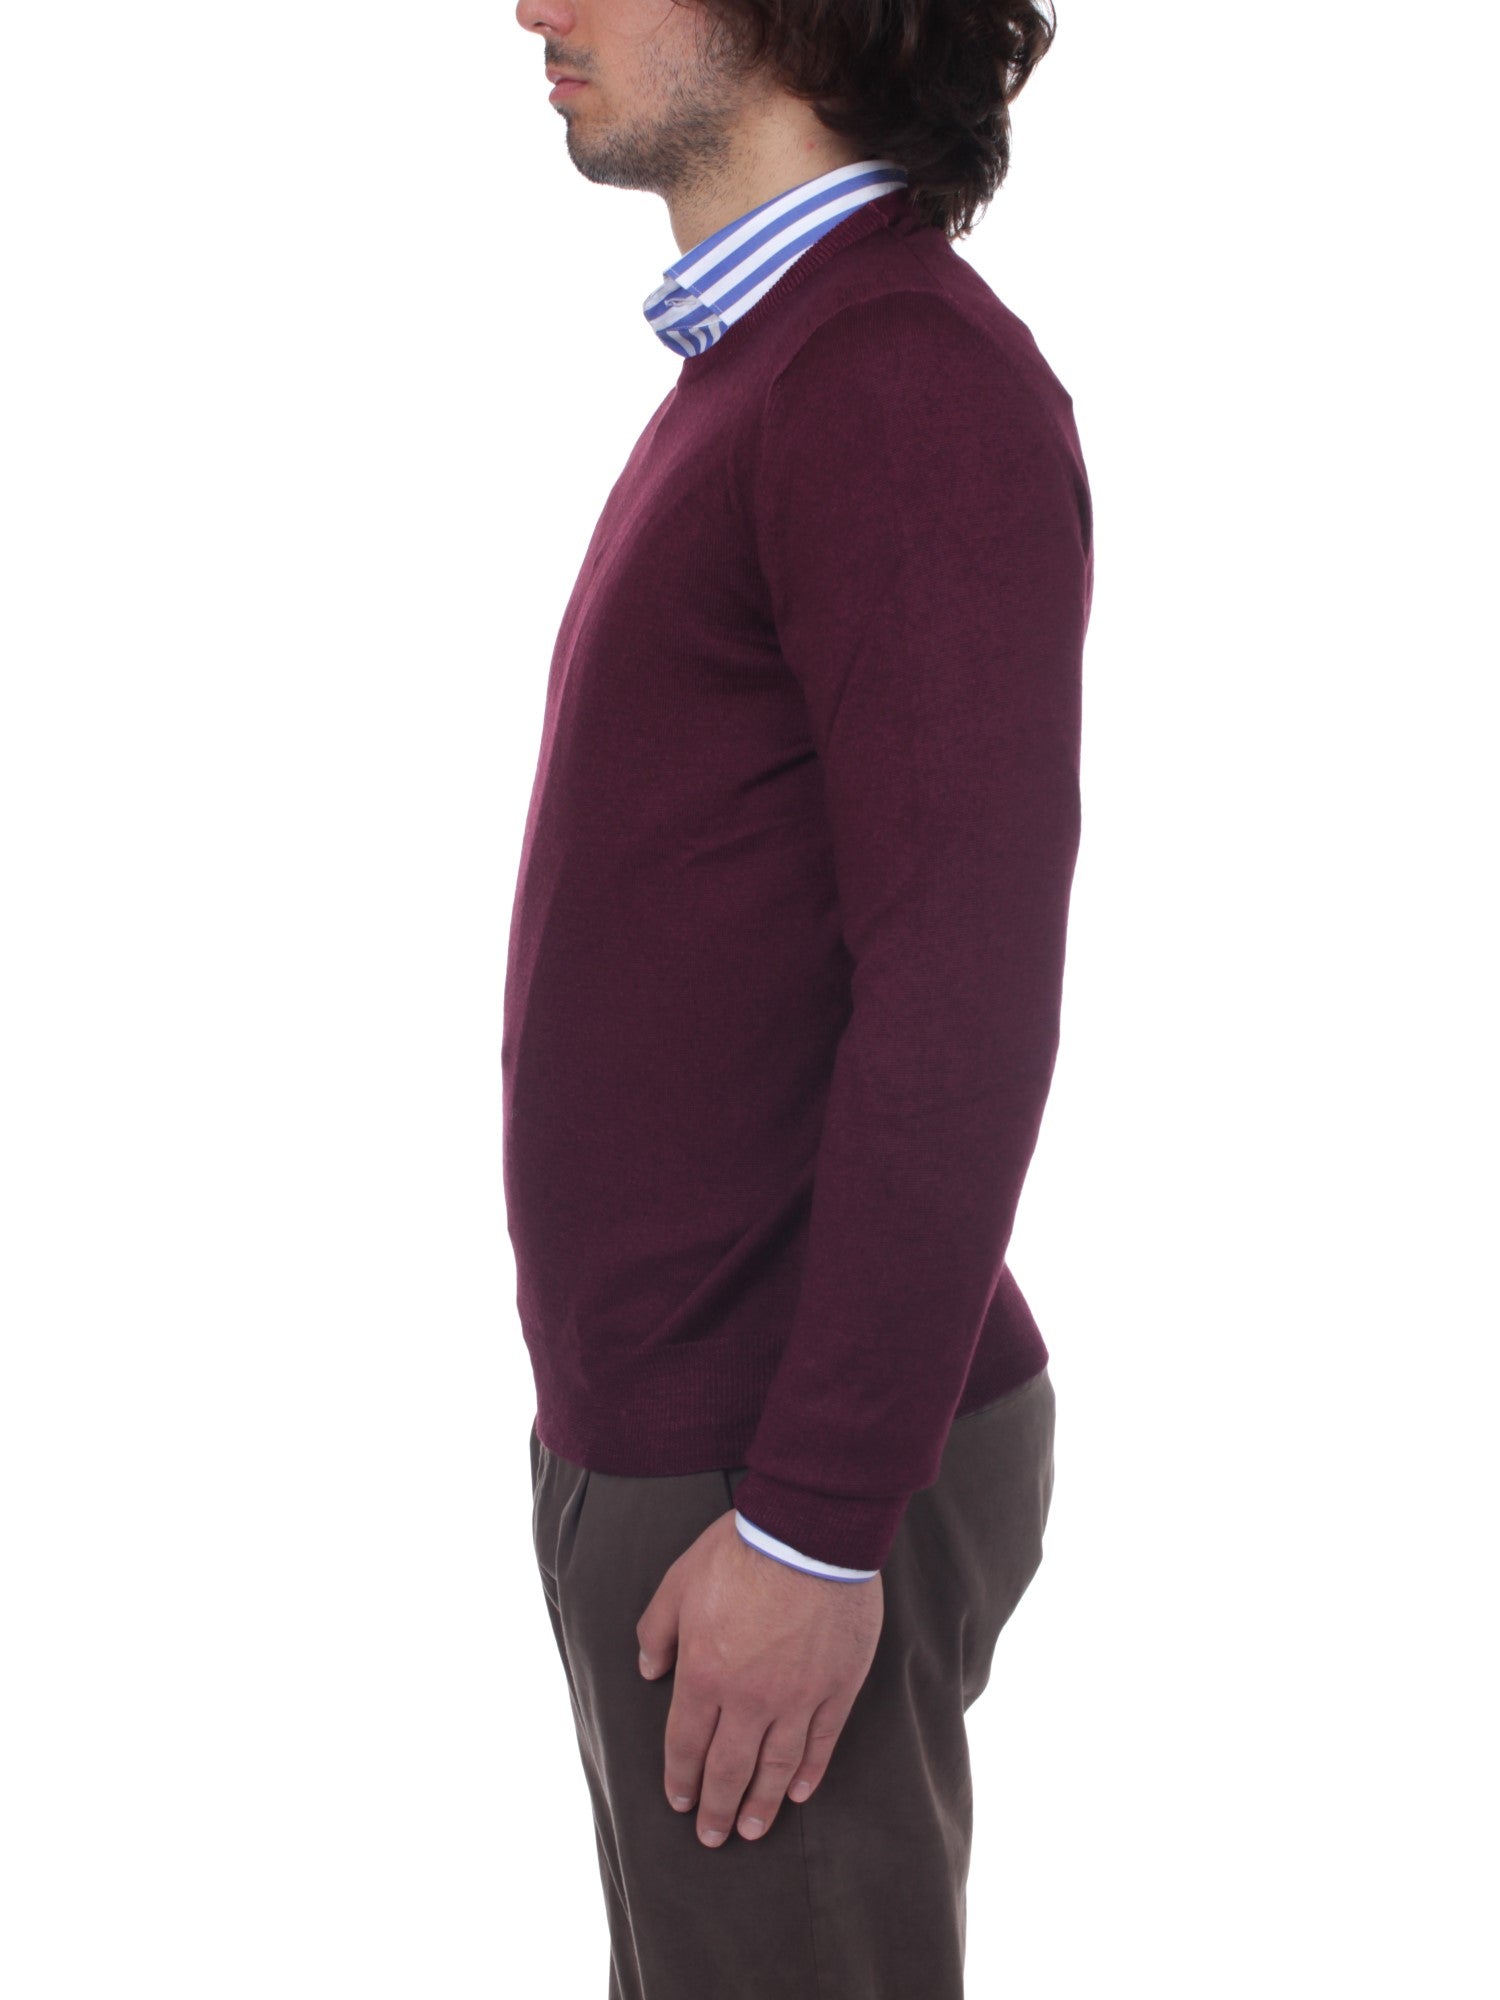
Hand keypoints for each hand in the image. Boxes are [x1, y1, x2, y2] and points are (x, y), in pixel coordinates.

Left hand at [635, 1507, 882, 1847]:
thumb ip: (657, 1630)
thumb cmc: (739, 1550)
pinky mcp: (838, 1686)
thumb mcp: (678, 1582)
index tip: (679, 1802)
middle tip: (712, 1838)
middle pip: (729, 1769)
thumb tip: (647, 1669)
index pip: (686, 1744)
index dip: (681, 1778)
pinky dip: (809, 1772)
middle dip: (717, 1808)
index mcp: (704, 1674)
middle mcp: (749, 1698)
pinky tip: (800, 1792)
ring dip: (761, 1803)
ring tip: (752, 1830)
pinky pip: (822, 1742)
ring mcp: (798, 1697)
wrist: (808, 1531)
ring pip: (777, 1766)